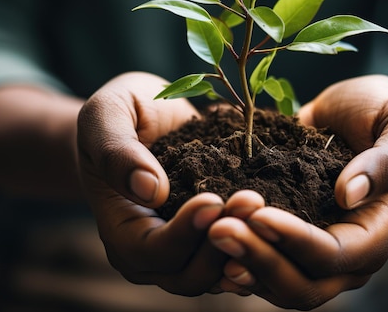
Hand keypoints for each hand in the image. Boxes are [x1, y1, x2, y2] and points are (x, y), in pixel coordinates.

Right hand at [76, 72, 262, 294]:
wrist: (147, 116)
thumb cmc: (120, 114)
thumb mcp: (106, 117)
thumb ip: (118, 151)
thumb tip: (150, 189)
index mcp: (121, 229)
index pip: (151, 250)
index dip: (183, 232)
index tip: (213, 199)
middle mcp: (153, 252)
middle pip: (189, 274)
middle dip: (222, 242)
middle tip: (251, 201)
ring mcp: (187, 249)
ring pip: (220, 270)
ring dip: (246, 244)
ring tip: (265, 206)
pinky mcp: (214, 236)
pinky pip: (240, 253)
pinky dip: (259, 242)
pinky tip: (280, 216)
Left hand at [208, 75, 387, 308]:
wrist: (361, 114)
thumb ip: (386, 162)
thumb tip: (348, 195)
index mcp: (375, 235)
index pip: (335, 256)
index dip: (296, 241)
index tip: (260, 214)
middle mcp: (343, 255)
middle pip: (300, 284)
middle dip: (259, 260)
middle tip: (220, 229)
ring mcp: (310, 250)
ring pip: (273, 281)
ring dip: (240, 260)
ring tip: (207, 230)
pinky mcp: (284, 236)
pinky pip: (258, 260)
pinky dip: (233, 255)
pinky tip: (204, 237)